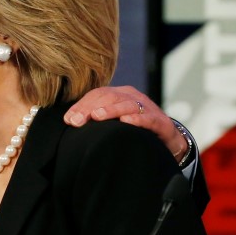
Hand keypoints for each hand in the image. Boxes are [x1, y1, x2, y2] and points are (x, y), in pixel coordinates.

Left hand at [63, 86, 187, 159]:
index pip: (97, 95)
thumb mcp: (113, 122)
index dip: (82, 106)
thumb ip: (95, 119)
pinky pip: (147, 118)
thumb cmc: (134, 129)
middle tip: (77, 121)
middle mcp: (132, 97)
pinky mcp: (160, 121)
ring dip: (111, 110)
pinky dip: (136, 119)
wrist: (167, 140)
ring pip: (127, 104)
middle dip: (91, 108)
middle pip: (109, 97)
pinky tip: (126, 122)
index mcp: (119, 94)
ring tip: (97, 116)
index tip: (68, 120)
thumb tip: (69, 121)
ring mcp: (147, 107)